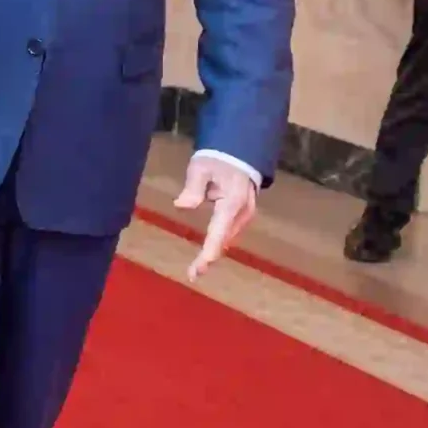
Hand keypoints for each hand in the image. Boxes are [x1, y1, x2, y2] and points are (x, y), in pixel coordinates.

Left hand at [173, 154, 256, 282]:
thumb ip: (192, 187)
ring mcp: (245, 215)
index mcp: (232, 202)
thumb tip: (181, 205)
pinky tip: (207, 255)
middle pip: (224, 239)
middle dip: (209, 257)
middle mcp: (242, 213)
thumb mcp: (200, 167)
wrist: (238, 154)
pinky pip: (229, 232)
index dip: (209, 252)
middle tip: (193, 274)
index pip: (219, 232)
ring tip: (197, 269)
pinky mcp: (243, 216)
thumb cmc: (217, 159)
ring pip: (227, 238)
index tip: (199, 269)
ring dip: (213, 251)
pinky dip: (218, 242)